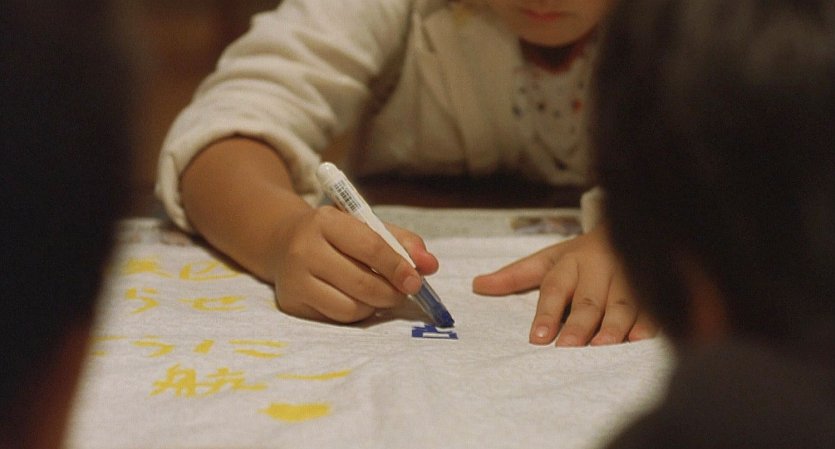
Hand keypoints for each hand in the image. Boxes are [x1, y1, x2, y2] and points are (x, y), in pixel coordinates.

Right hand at [271, 205, 437, 322]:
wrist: (283, 241)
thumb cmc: (335, 235)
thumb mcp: (365, 226)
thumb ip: (402, 242)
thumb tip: (430, 265)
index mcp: (326, 221)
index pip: (370, 247)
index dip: (397, 266)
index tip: (417, 280)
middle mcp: (304, 248)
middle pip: (362, 283)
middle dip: (392, 292)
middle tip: (405, 292)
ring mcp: (294, 278)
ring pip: (351, 307)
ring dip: (376, 305)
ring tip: (380, 294)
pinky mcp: (291, 303)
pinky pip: (337, 318)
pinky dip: (358, 313)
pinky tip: (358, 299)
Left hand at [472, 224, 656, 345]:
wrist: (633, 225)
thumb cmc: (582, 254)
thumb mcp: (548, 259)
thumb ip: (515, 276)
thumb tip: (476, 285)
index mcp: (570, 261)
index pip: (554, 289)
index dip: (546, 313)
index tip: (537, 338)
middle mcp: (599, 268)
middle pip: (587, 300)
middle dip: (578, 324)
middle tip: (568, 348)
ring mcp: (629, 277)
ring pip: (622, 303)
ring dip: (613, 326)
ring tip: (602, 347)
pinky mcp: (655, 287)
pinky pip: (653, 307)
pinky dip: (647, 323)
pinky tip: (640, 340)